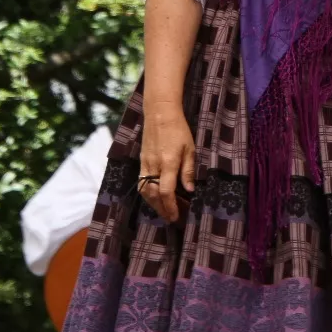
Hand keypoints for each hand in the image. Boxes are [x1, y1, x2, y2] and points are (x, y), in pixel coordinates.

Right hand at [139, 98, 196, 221]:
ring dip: (153, 204)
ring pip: (145, 190)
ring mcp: (145, 164)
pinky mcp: (141, 161)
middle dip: (161, 209)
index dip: (170, 206)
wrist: (159, 114)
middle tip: (171, 218)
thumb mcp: (190, 149)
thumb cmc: (179, 130)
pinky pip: (141, 182)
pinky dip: (147, 194)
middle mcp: (154, 166)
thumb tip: (189, 190)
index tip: (176, 216)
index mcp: (168, 162)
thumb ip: (188, 170)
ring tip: (164, 210)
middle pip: (153, 195)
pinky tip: (155, 197)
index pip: (166, 191)